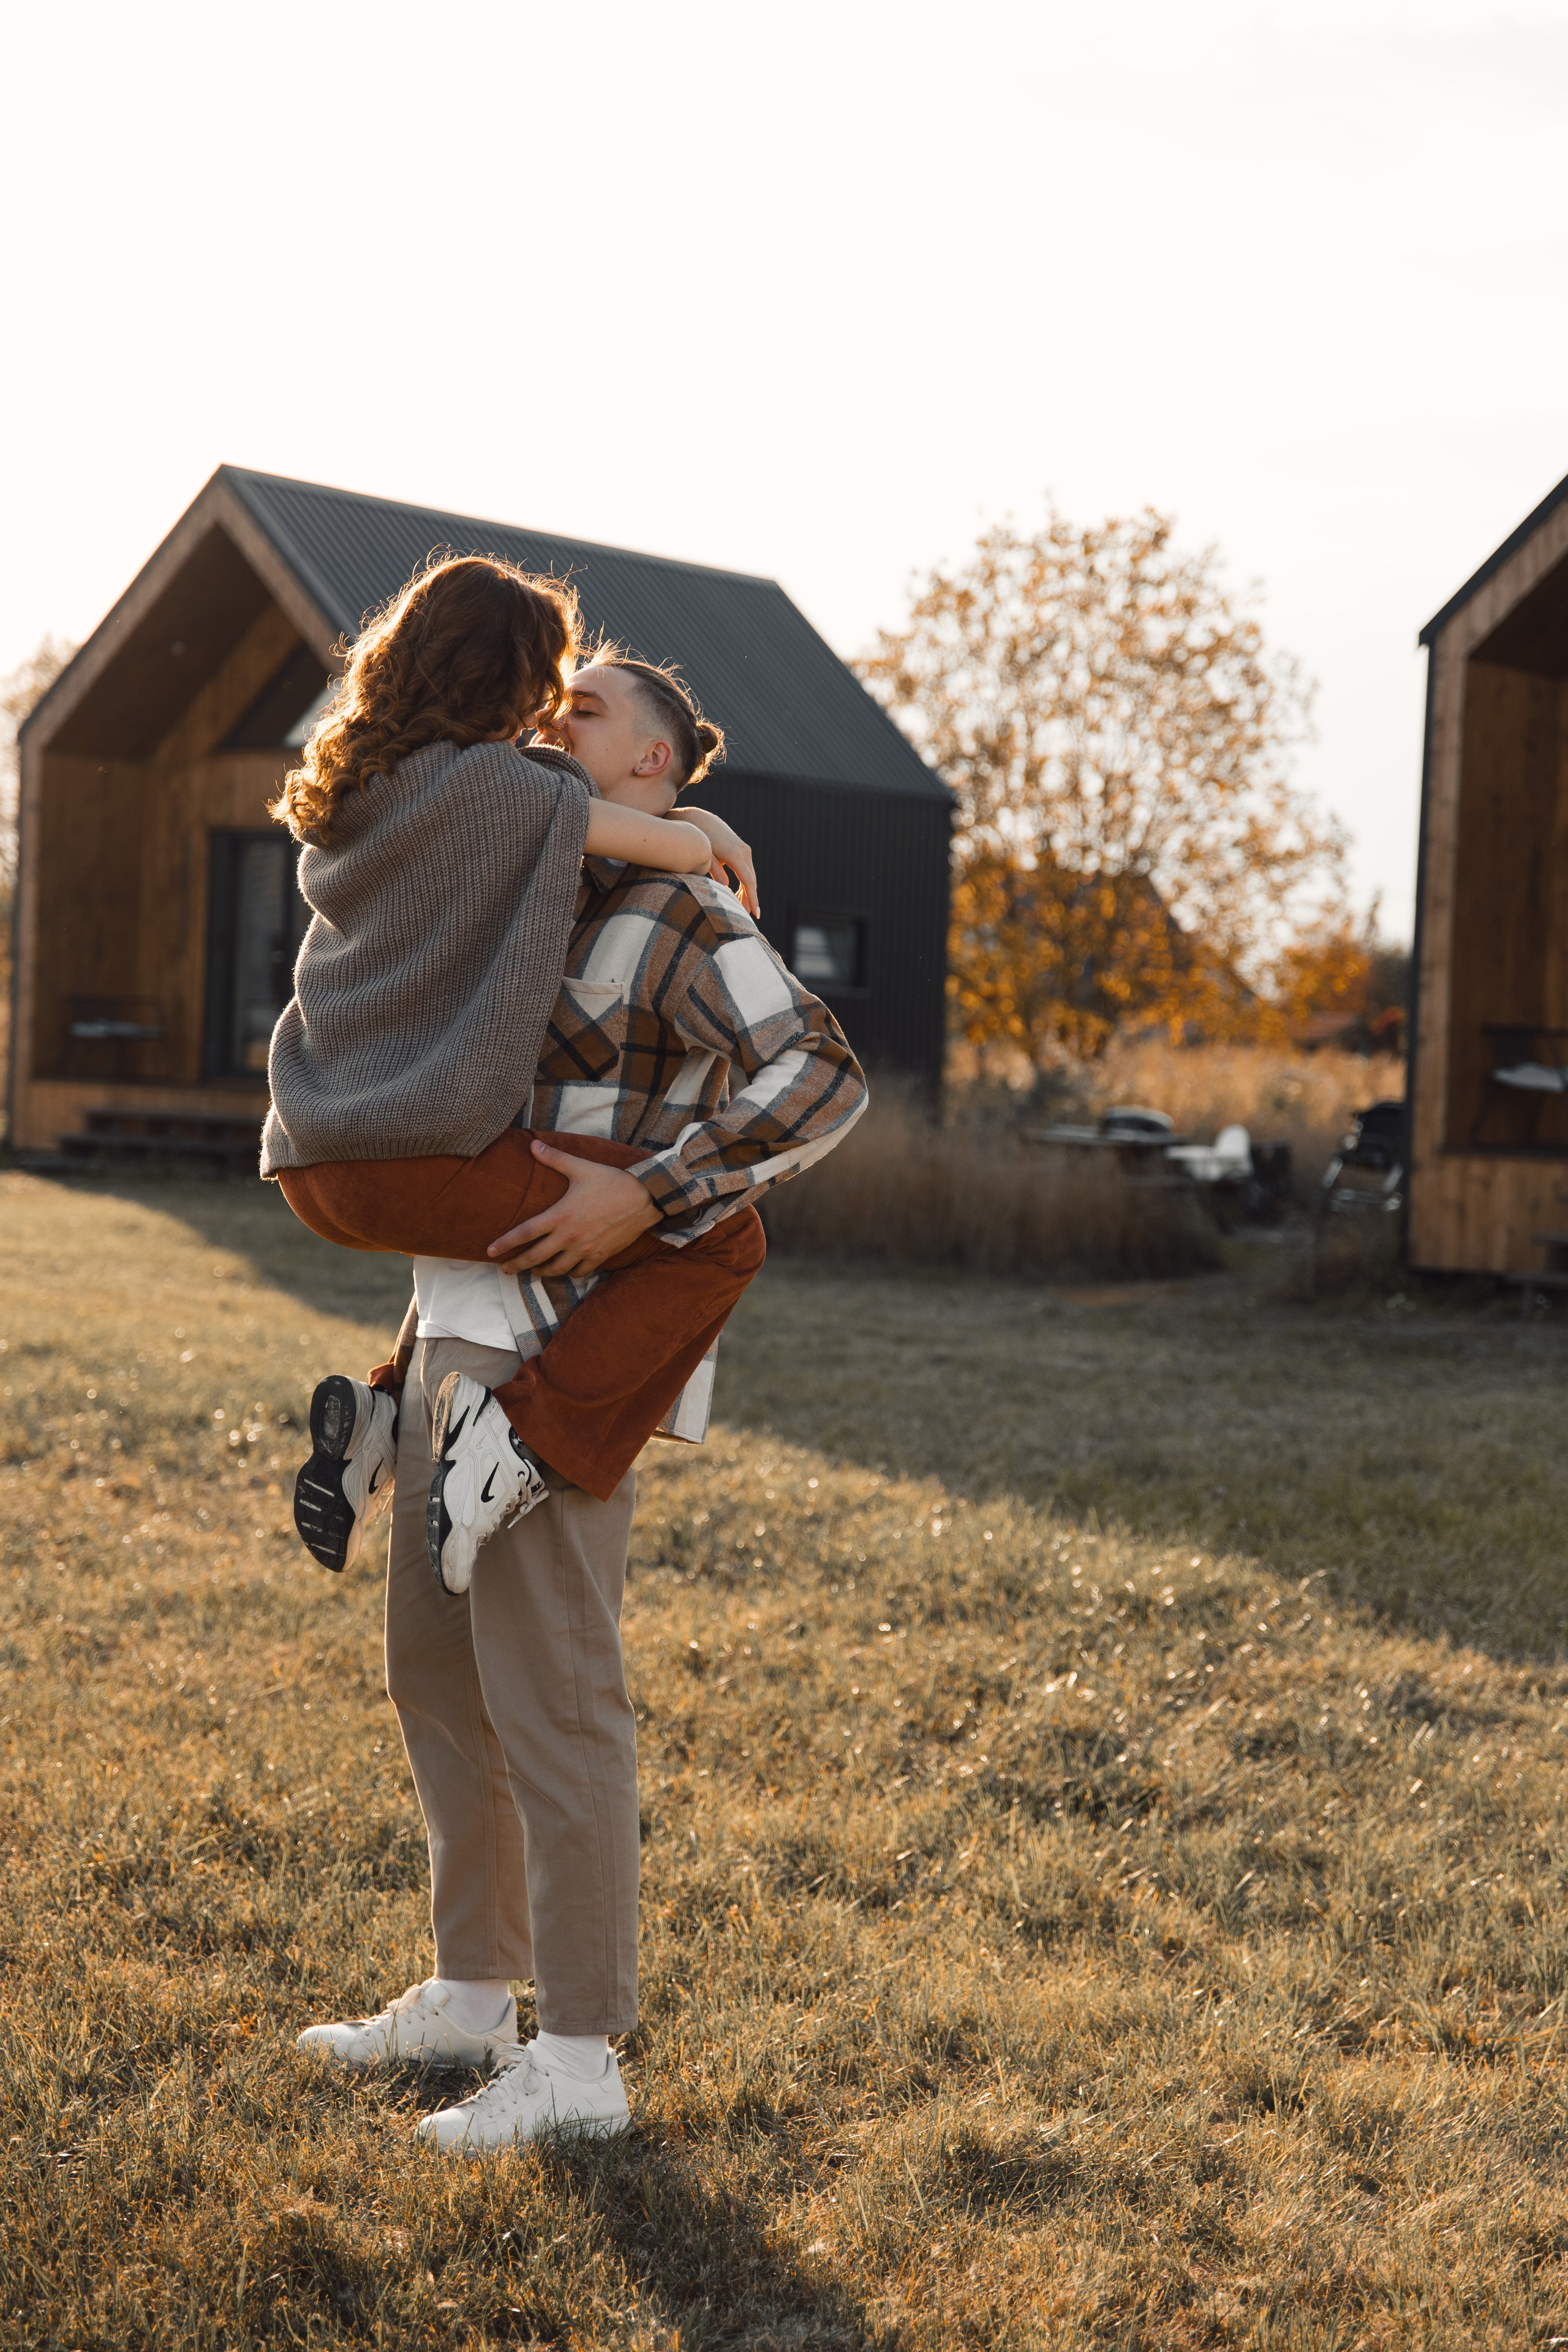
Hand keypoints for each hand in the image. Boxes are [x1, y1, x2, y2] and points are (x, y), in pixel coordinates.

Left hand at [487, 1140, 660, 1276]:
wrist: (645, 1198)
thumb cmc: (612, 1181)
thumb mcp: (581, 1168)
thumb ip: (555, 1158)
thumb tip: (533, 1145)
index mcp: (560, 1215)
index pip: (525, 1233)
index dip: (505, 1243)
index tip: (490, 1251)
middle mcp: (569, 1237)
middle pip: (535, 1258)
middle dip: (517, 1265)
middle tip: (504, 1269)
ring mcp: (585, 1249)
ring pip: (556, 1269)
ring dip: (541, 1272)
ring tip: (534, 1271)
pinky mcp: (600, 1256)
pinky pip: (579, 1272)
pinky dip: (569, 1273)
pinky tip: (565, 1270)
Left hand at [678, 808, 759, 916]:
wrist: (700, 820)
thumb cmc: (699, 839)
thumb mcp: (705, 856)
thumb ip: (715, 871)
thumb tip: (725, 888)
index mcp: (734, 854)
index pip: (747, 881)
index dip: (752, 898)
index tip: (755, 913)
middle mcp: (743, 852)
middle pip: (751, 880)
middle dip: (750, 899)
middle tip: (747, 917)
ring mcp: (744, 850)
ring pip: (750, 876)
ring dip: (747, 892)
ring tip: (742, 908)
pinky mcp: (742, 850)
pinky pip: (746, 871)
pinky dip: (744, 883)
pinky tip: (739, 894)